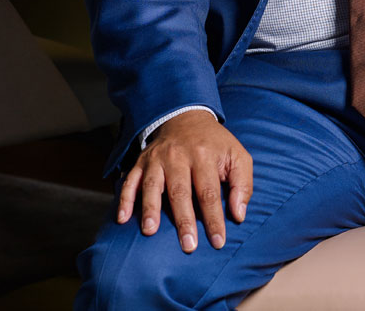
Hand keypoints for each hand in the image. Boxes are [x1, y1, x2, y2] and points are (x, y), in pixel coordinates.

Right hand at [118, 109, 251, 252]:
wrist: (187, 118)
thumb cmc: (216, 145)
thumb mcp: (238, 157)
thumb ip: (242, 185)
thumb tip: (238, 215)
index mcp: (205, 156)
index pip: (209, 192)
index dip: (214, 218)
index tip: (218, 242)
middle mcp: (179, 157)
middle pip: (181, 192)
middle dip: (184, 220)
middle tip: (188, 246)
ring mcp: (157, 159)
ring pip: (152, 185)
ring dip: (150, 209)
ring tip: (150, 231)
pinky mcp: (141, 162)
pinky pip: (130, 181)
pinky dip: (125, 199)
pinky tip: (122, 218)